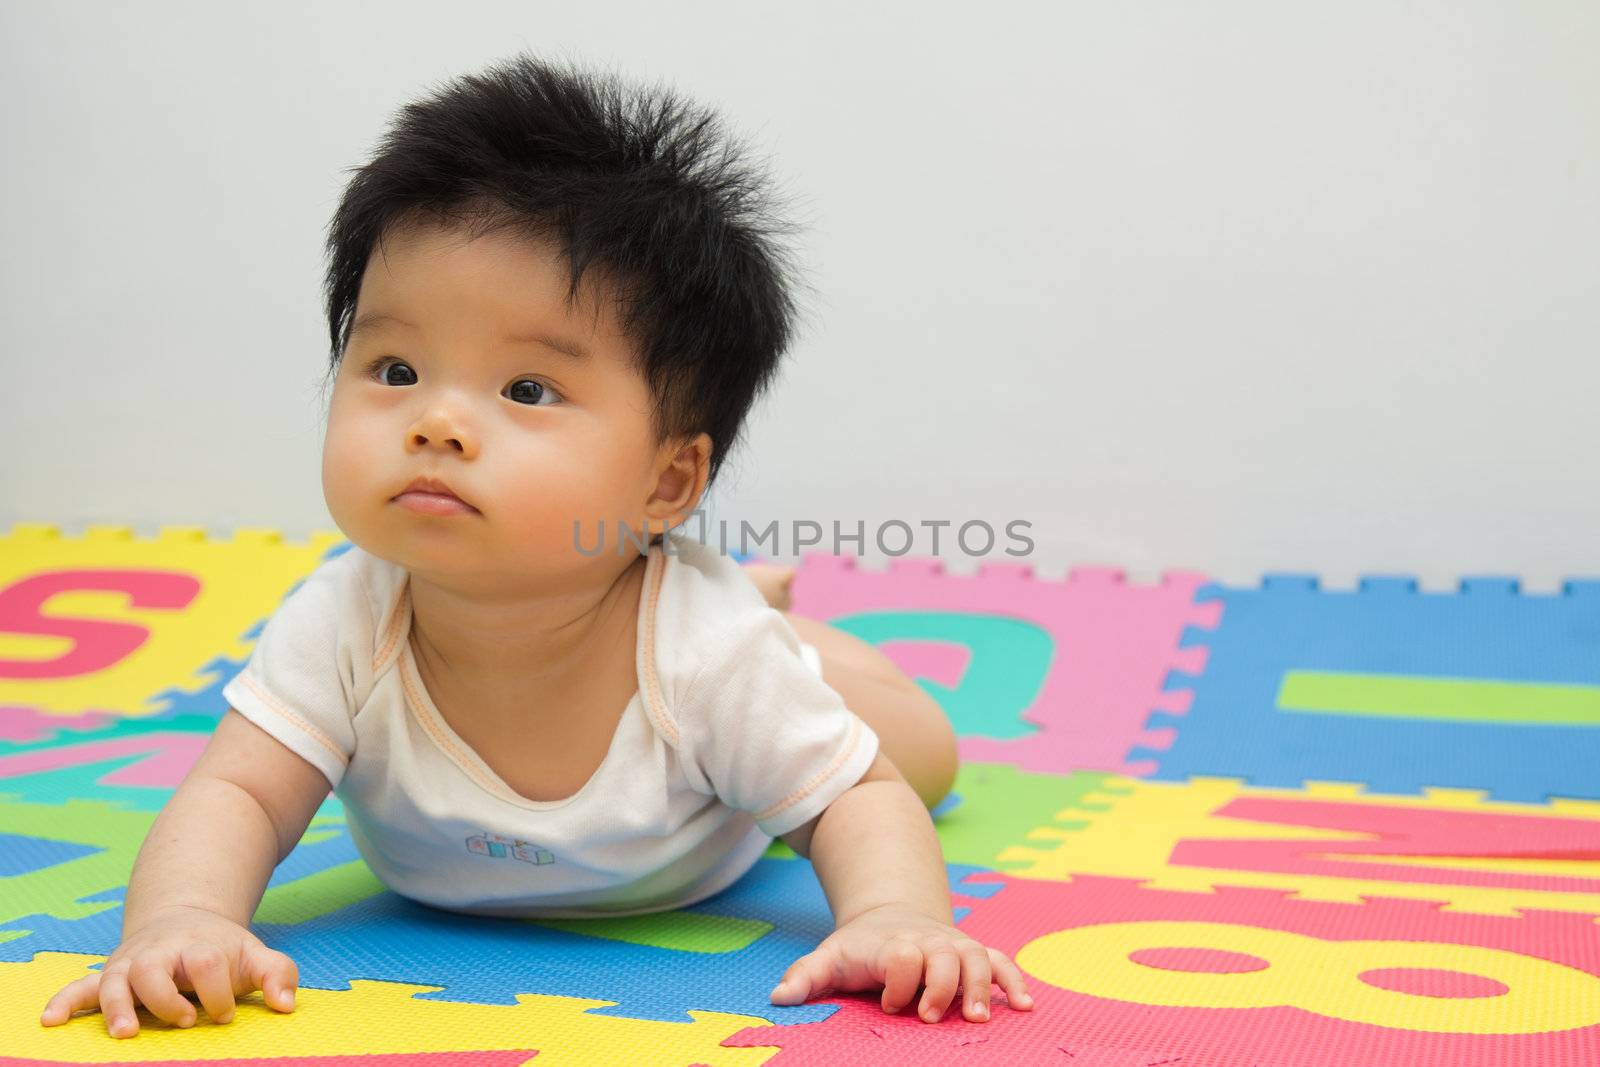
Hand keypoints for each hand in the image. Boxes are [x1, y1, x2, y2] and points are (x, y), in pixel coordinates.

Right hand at [38, 904, 298, 1037]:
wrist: (186, 921)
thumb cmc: (223, 950)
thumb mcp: (254, 956)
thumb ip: (278, 975)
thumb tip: (286, 1006)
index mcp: (198, 946)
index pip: (206, 963)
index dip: (217, 990)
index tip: (225, 1014)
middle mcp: (160, 953)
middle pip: (155, 969)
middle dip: (166, 998)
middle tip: (185, 1019)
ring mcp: (132, 964)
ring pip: (117, 980)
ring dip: (117, 1006)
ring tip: (125, 1032)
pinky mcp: (110, 976)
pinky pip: (80, 987)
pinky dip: (64, 1001)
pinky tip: (50, 1020)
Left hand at [769, 904, 1034, 1022]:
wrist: (890, 918)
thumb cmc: (859, 949)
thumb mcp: (828, 958)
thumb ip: (805, 976)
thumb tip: (778, 998)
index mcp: (893, 944)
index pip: (902, 955)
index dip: (899, 981)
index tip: (890, 1005)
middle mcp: (929, 942)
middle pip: (944, 955)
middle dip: (941, 985)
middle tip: (931, 1016)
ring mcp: (955, 946)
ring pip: (979, 957)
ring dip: (983, 986)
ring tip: (980, 1018)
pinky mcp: (974, 953)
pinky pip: (1002, 961)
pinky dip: (1015, 981)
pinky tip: (1025, 1006)